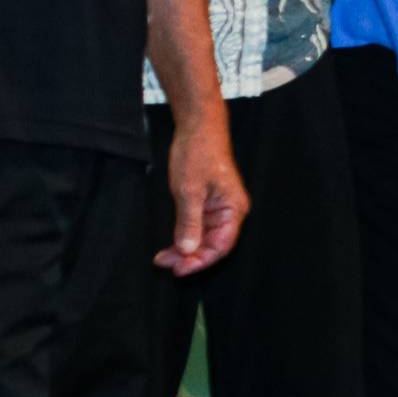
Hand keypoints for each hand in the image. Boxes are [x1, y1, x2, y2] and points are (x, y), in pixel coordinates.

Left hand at [158, 114, 248, 274]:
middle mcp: (230, 211)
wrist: (197, 128)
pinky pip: (198, 226)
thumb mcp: (189, 191)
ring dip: (185, 248)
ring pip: (204, 237)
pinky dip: (184, 235)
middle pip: (213, 245)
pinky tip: (171, 242)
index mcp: (234, 209)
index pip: (221, 246)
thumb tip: (188, 250)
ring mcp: (218, 207)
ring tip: (163, 256)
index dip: (200, 261)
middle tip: (164, 263)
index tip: (177, 269)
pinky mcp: (206, 202)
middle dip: (190, 257)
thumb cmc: (199, 153)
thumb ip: (189, 223)